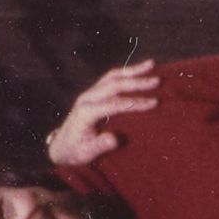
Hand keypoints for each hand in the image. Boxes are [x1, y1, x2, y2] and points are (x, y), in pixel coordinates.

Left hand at [48, 62, 162, 168]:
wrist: (62, 146)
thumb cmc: (76, 152)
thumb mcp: (86, 154)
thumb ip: (99, 146)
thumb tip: (114, 139)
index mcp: (86, 112)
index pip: (114, 104)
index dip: (134, 103)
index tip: (154, 103)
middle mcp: (87, 98)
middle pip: (114, 85)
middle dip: (136, 82)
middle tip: (157, 82)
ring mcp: (89, 93)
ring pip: (112, 76)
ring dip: (132, 70)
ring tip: (151, 65)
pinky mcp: (93, 92)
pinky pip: (110, 78)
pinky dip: (126, 72)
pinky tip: (139, 69)